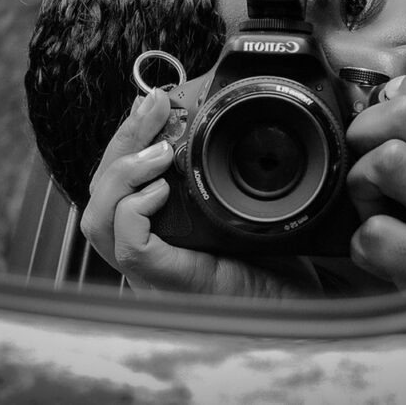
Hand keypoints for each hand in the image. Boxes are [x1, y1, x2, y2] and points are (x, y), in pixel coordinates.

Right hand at [80, 88, 320, 296]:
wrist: (305, 303)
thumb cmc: (274, 258)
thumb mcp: (240, 201)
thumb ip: (214, 169)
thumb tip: (201, 115)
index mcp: (156, 229)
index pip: (114, 180)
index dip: (123, 139)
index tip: (149, 103)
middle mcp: (146, 251)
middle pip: (100, 193)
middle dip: (121, 140)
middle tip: (152, 107)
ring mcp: (153, 272)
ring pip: (100, 220)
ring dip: (121, 173)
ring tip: (158, 152)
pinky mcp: (171, 284)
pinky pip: (130, 248)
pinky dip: (134, 212)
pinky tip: (159, 193)